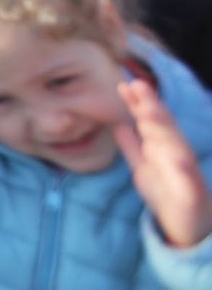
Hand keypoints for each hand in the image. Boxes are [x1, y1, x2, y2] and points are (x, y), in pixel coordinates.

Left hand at [113, 78, 211, 248]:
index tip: (123, 85)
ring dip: (164, 128)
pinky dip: (185, 169)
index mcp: (162, 147)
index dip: (138, 102)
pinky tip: (178, 158)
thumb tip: (118, 123)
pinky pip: (190, 180)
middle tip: (138, 84)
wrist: (188, 226)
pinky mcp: (192, 193)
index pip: (149, 120)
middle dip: (152, 105)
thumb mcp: (142, 166)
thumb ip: (131, 146)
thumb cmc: (165, 192)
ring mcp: (186, 172)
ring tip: (149, 111)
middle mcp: (175, 154)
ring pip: (177, 146)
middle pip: (164, 127)